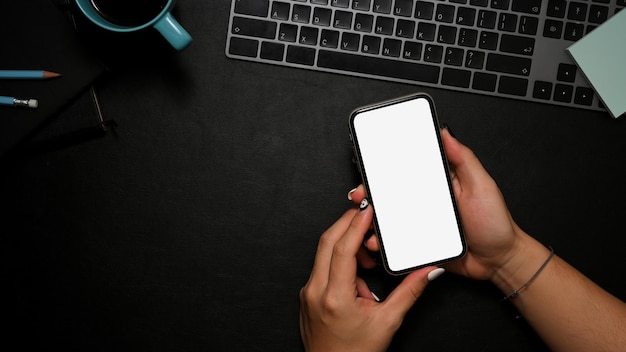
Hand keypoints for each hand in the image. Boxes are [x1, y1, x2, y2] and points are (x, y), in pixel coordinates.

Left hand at [299, 203, 441, 351]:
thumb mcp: (387, 322)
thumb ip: (409, 292)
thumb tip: (427, 271)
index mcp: (335, 297)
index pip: (343, 248)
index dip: (356, 224)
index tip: (368, 209)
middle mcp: (315, 291)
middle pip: (327, 242)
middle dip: (348, 225)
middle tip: (368, 219)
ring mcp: (308, 292)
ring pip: (323, 253)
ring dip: (346, 247)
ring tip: (368, 264)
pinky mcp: (307, 295)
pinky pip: (322, 267)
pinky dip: (339, 262)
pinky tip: (356, 277)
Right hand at [349, 128, 522, 280]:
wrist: (499, 262)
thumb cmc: (496, 224)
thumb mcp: (482, 185)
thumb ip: (463, 159)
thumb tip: (445, 133)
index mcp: (440, 181)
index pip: (410, 169)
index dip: (388, 166)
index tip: (371, 166)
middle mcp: (428, 200)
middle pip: (394, 193)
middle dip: (372, 193)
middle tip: (361, 196)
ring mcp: (422, 222)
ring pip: (391, 217)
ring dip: (375, 219)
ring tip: (367, 222)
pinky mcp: (420, 243)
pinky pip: (397, 241)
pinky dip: (384, 241)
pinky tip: (378, 241)